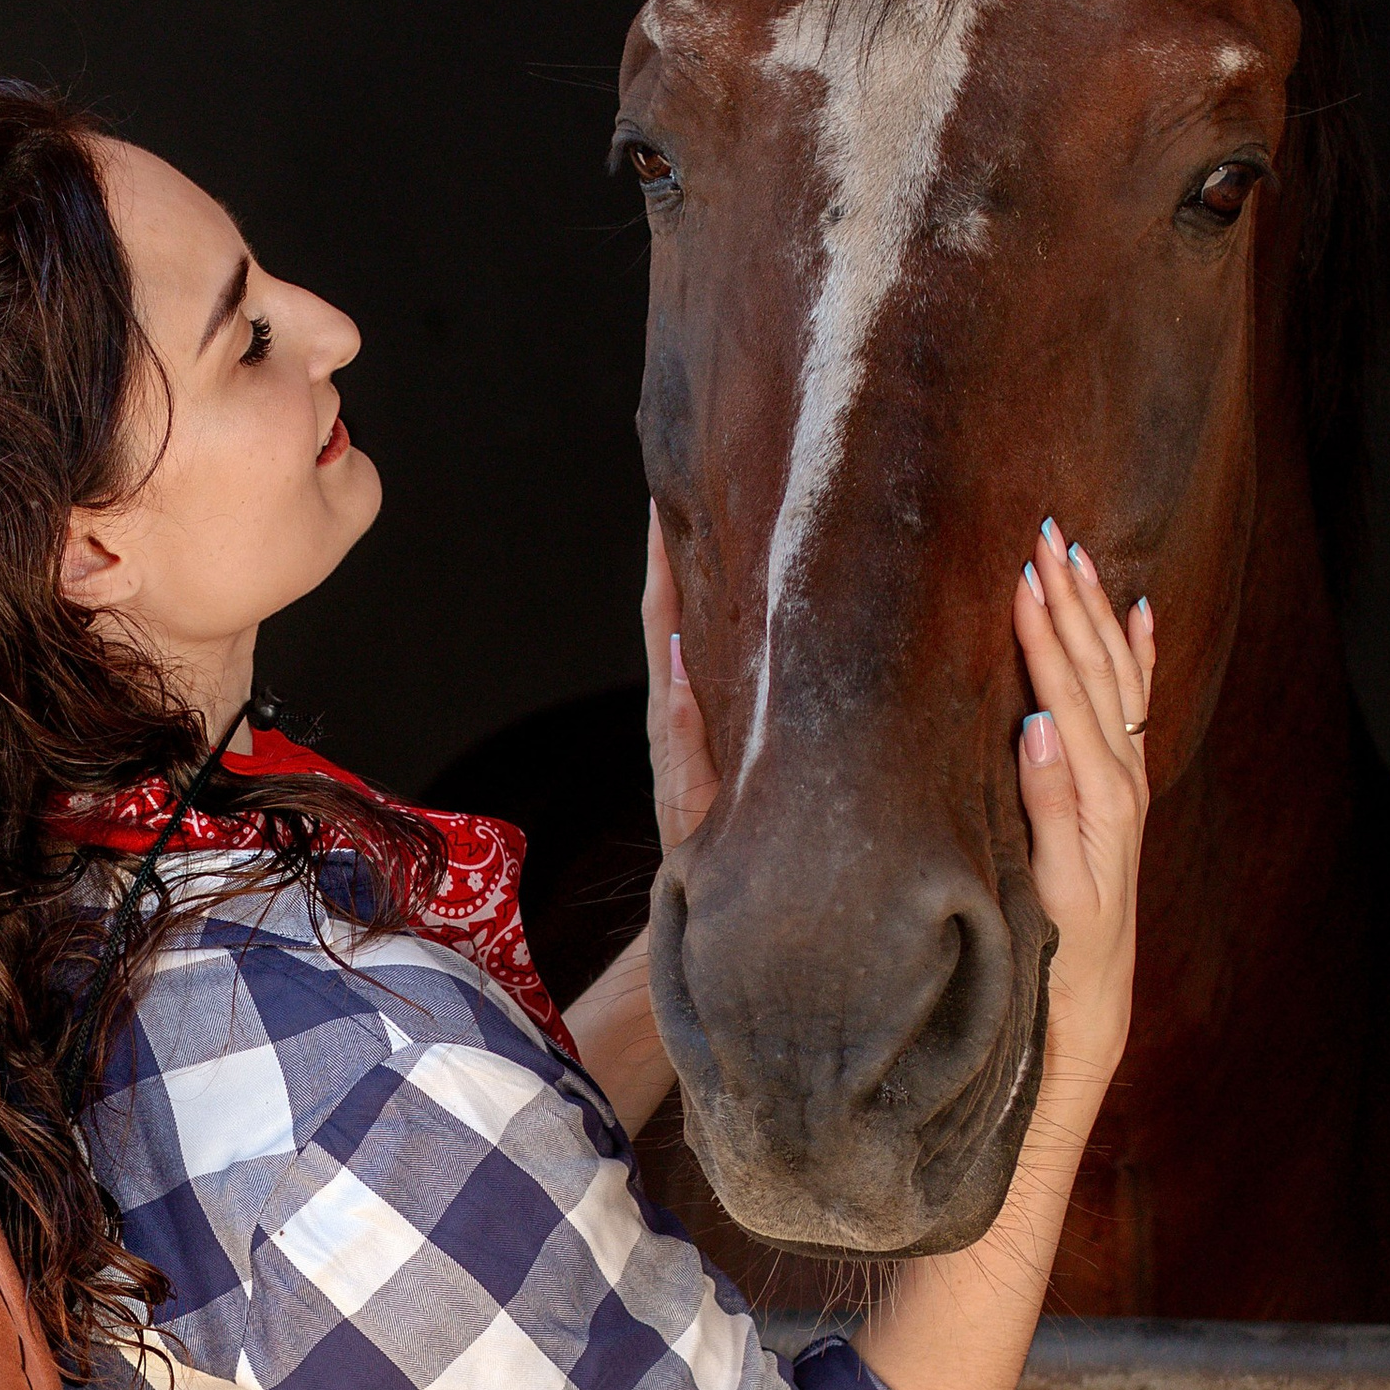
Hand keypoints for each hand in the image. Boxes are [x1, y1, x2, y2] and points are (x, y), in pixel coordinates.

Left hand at [642, 508, 720, 857]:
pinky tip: (731, 599)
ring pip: (684, 631)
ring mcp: (688, 713)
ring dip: (692, 580)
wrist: (708, 898)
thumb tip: (676, 668)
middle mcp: (673, 702)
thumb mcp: (697, 797)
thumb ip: (686, 736)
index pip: (660, 620)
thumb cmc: (705, 853)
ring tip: (705, 527)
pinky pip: (705, 659)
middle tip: (679, 492)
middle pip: (666, 612)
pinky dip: (709, 621)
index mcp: (669, 711)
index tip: (659, 505)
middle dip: (670, 553)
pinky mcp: (706, 728)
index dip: (659, 563)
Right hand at [1011, 518, 1153, 1097]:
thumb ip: (1048, 810)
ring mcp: (1126, 793)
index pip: (1069, 699)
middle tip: (1047, 535)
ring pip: (1118, 684)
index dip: (1045, 638)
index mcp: (1100, 804)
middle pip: (1100, 677)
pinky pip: (1135, 712)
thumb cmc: (1056, 964)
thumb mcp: (1050, 894)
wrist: (1088, 1016)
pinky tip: (1138, 617)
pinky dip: (1138, 659)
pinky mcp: (1120, 802)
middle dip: (1073, 606)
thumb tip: (1038, 724)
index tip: (1023, 576)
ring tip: (1080, 556)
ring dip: (1097, 617)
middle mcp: (1122, 791)